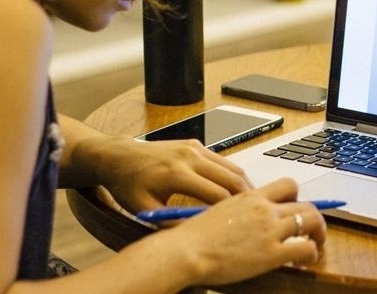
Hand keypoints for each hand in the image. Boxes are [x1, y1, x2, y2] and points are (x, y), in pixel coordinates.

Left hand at [94, 137, 254, 211]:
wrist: (120, 156)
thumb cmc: (129, 185)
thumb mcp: (145, 209)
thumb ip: (172, 222)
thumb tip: (199, 233)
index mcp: (177, 174)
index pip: (217, 195)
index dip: (230, 212)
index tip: (238, 224)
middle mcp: (189, 157)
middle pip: (231, 178)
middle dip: (246, 197)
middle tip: (256, 213)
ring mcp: (194, 147)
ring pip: (231, 167)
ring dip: (243, 185)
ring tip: (250, 203)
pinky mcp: (196, 144)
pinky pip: (222, 161)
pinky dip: (232, 175)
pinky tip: (233, 189)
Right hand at [162, 177, 327, 284]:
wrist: (186, 250)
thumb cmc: (193, 236)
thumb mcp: (219, 210)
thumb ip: (239, 210)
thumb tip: (245, 218)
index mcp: (251, 196)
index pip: (288, 185)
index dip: (297, 197)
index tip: (295, 209)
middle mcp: (265, 209)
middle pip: (305, 204)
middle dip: (314, 218)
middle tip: (312, 231)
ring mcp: (270, 230)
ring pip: (312, 221)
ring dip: (319, 234)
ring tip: (315, 245)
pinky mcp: (272, 253)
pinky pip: (306, 248)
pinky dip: (312, 254)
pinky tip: (303, 262)